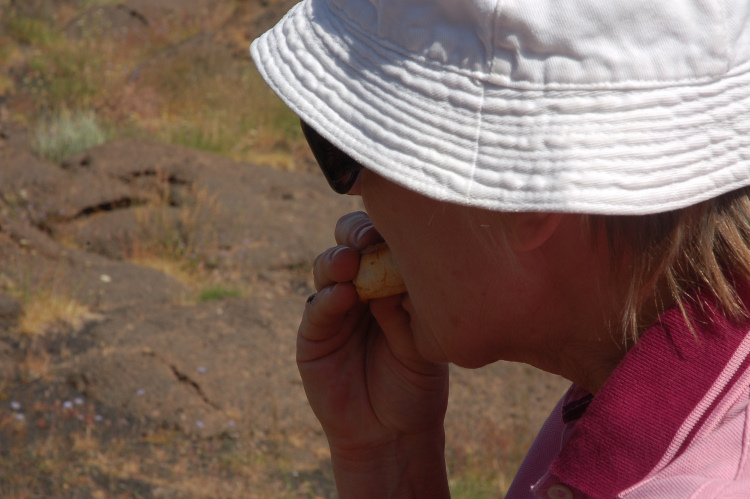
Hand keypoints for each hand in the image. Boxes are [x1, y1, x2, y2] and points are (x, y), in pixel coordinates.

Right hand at [298, 211, 449, 496]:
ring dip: (337, 261)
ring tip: (350, 263)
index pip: (382, 241)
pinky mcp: (314, 335)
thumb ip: (408, 309)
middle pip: (348, 243)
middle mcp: (360, 287)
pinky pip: (316, 308)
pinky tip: (342, 296)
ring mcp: (335, 309)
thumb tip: (393, 271)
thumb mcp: (424, 342)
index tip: (396, 225)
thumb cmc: (416, 383)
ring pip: (327, 268)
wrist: (393, 432)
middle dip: (355, 234)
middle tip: (368, 240)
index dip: (384, 227)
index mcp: (390, 281)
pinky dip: (327, 299)